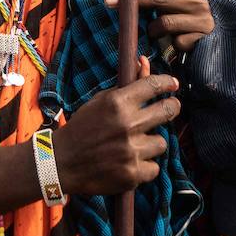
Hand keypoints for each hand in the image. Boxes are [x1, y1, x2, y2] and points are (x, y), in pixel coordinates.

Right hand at [52, 74, 179, 195]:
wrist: (62, 162)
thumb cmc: (82, 128)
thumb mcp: (100, 101)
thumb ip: (125, 85)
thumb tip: (144, 62)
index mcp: (117, 103)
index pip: (153, 85)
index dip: (167, 83)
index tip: (173, 85)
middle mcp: (127, 125)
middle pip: (168, 111)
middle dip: (172, 107)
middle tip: (170, 108)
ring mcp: (131, 150)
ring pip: (161, 142)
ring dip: (151, 143)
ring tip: (133, 145)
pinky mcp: (133, 174)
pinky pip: (154, 167)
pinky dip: (144, 166)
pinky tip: (129, 163)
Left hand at [107, 0, 213, 55]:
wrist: (213, 39)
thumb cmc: (183, 16)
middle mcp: (196, 0)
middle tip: (108, 2)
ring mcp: (202, 20)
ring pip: (164, 22)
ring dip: (152, 29)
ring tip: (153, 32)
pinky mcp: (202, 39)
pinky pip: (176, 42)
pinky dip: (169, 44)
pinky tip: (172, 44)